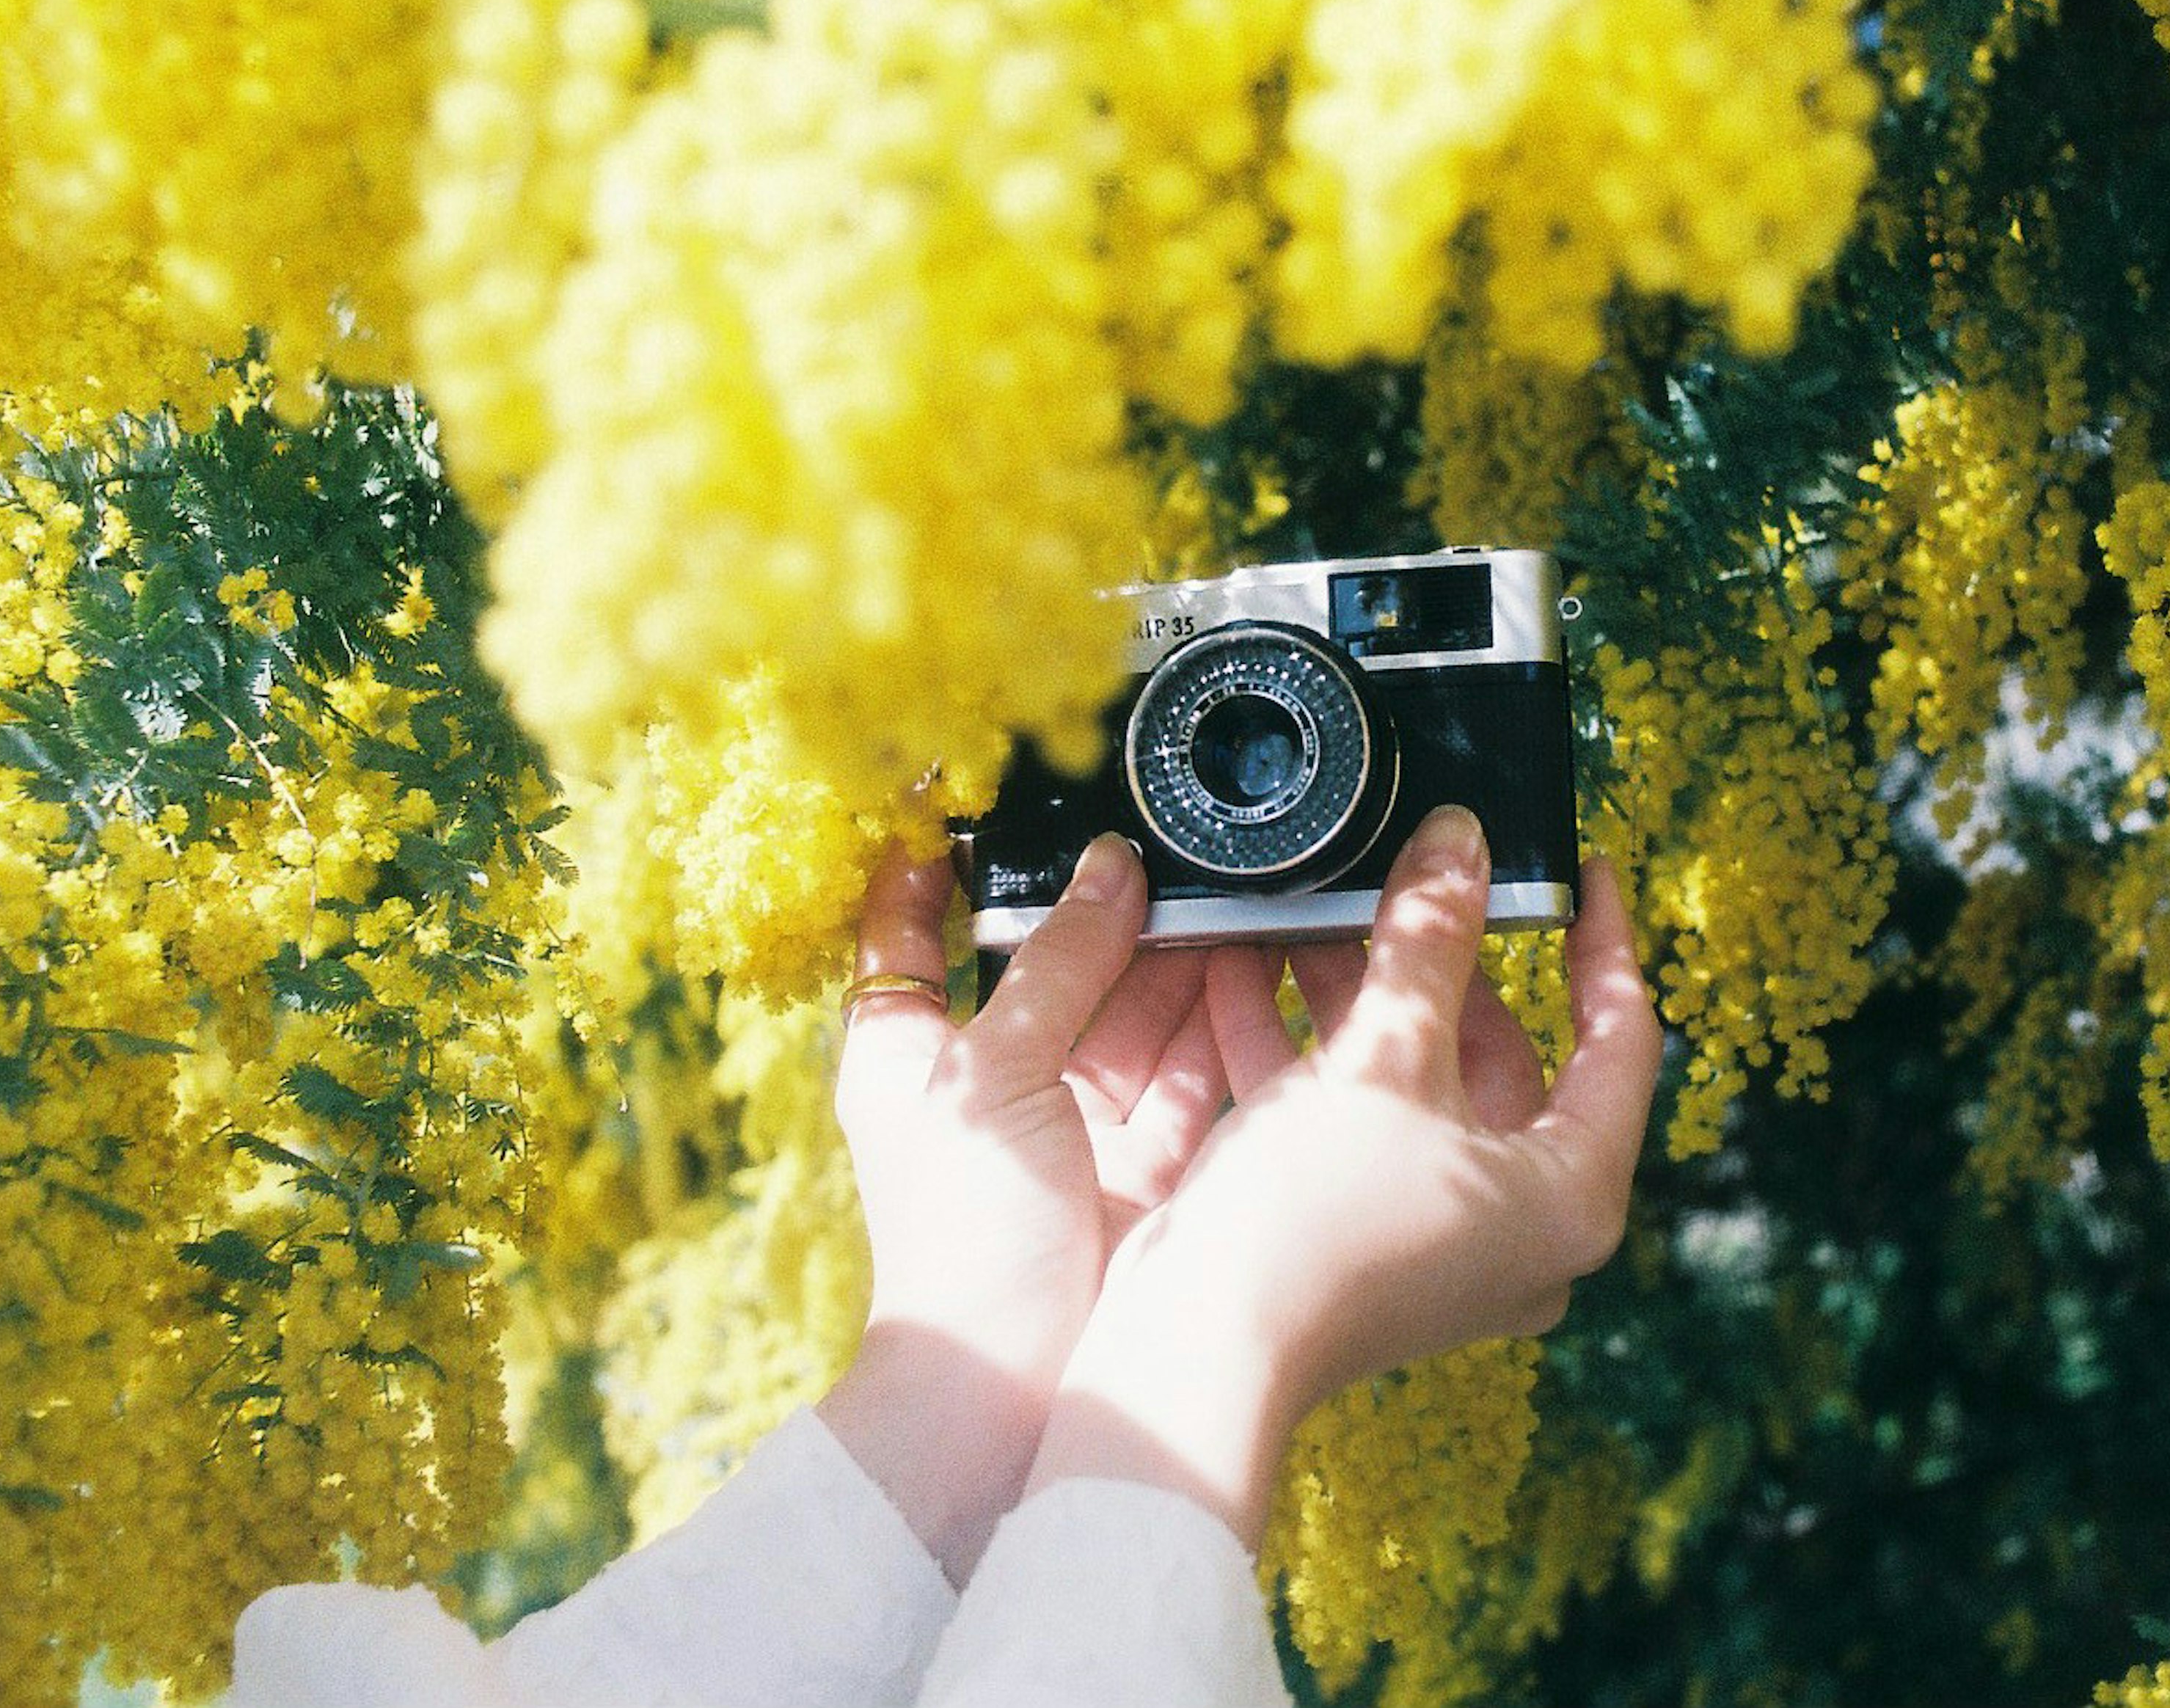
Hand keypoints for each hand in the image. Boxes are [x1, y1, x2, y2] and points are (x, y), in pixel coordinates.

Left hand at [817, 835, 1227, 1581]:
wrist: (1013, 1392)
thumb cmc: (962, 1238)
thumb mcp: (989, 1074)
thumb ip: (1056, 964)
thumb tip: (1109, 867)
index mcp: (906, 1046)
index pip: (910, 920)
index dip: (937, 847)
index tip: (977, 776)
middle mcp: (991, 1077)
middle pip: (1056, 958)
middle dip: (1115, 901)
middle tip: (1176, 831)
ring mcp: (1072, 1121)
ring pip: (1136, 1005)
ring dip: (1183, 950)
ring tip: (1237, 882)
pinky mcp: (1148, 1163)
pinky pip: (1192, 1069)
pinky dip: (1224, 1018)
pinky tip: (1263, 959)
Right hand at [1024, 806, 1663, 1543]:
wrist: (1196, 1348)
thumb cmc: (1314, 1216)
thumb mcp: (1383, 1053)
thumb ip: (1431, 936)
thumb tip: (1462, 839)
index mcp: (1573, 1192)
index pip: (1620, 1039)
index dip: (1601, 940)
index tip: (1579, 870)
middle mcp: (1524, 1227)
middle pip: (1504, 1056)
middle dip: (1437, 961)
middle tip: (1406, 879)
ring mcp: (1446, 1243)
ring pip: (1421, 1084)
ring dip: (1363, 999)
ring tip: (1315, 915)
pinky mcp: (1371, 1244)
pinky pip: (1363, 1126)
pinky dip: (1319, 1058)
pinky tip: (1249, 979)